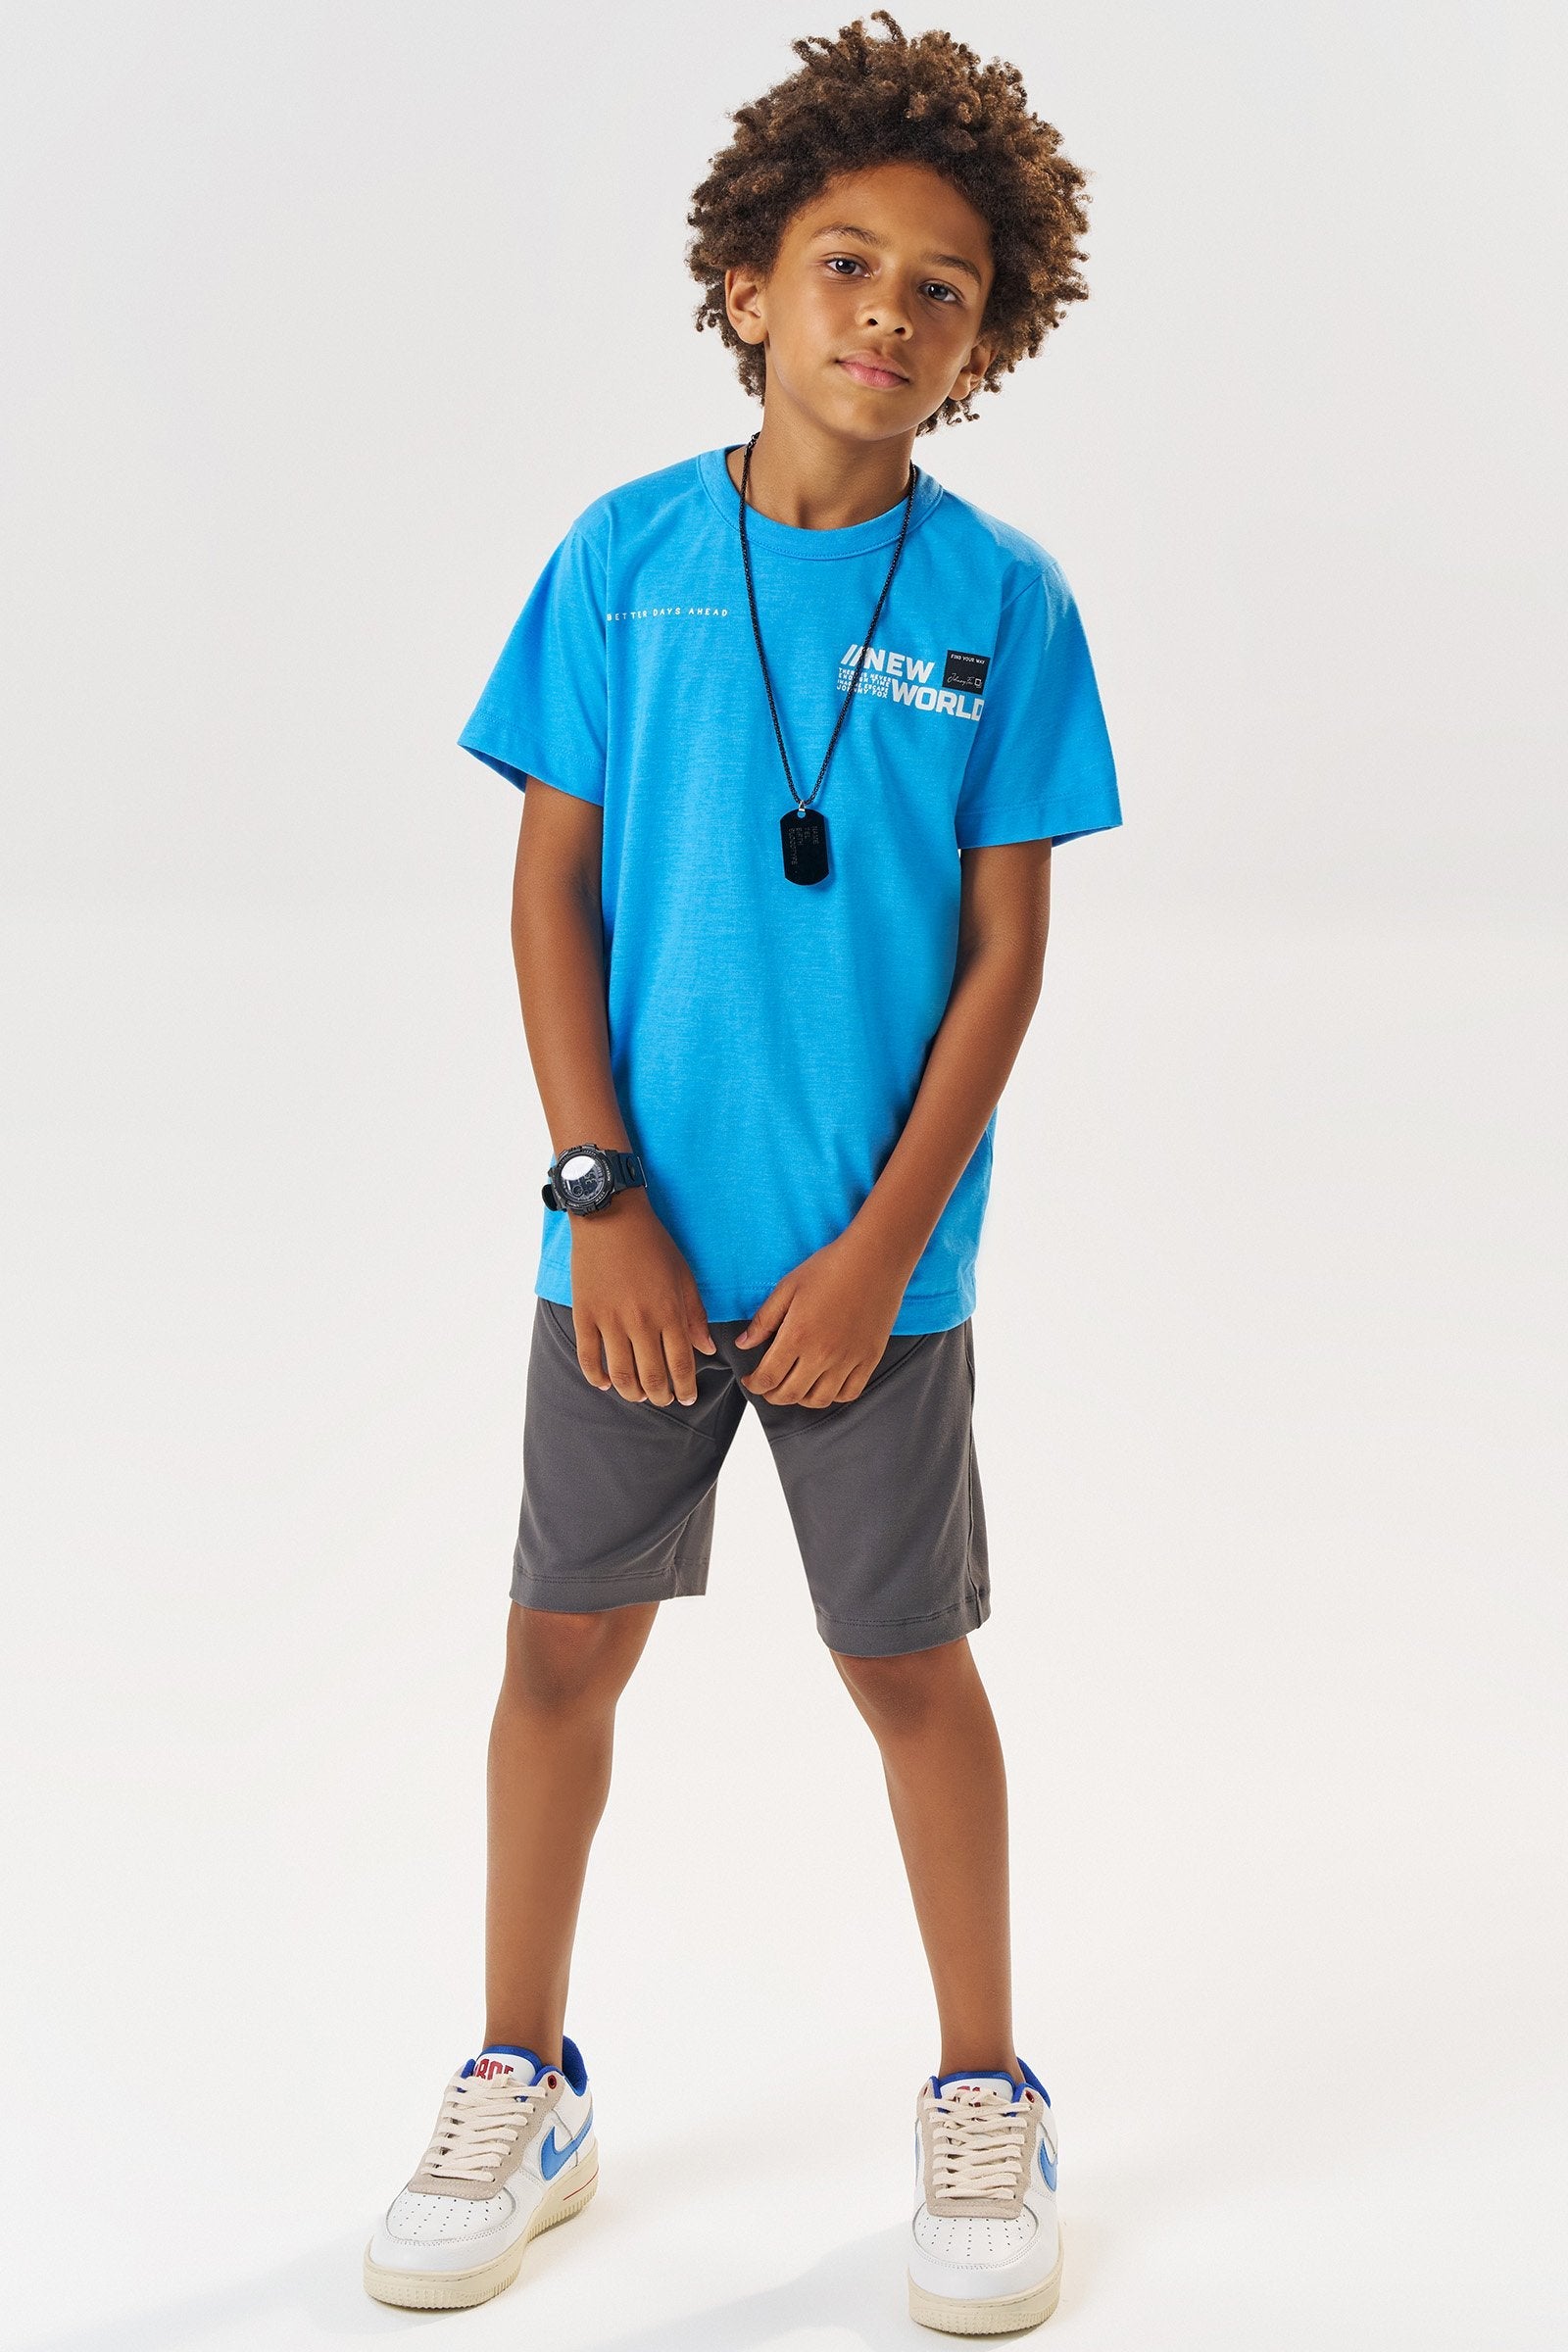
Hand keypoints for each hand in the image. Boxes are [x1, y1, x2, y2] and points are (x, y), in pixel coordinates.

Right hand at [568, 1192, 715, 1405]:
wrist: (612, 1218)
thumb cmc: (654, 1245)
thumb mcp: (684, 1277)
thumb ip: (695, 1316)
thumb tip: (706, 1349)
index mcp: (669, 1313)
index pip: (680, 1365)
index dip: (685, 1388)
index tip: (686, 1398)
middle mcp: (640, 1322)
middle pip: (651, 1376)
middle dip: (660, 1396)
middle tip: (663, 1399)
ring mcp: (610, 1320)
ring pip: (620, 1374)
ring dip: (631, 1392)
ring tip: (637, 1395)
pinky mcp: (585, 1314)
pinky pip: (588, 1356)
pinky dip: (595, 1376)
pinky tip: (604, 1383)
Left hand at [736, 1224, 911, 1408]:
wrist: (875, 1259)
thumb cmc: (829, 1267)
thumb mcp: (788, 1287)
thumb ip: (764, 1320)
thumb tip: (743, 1344)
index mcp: (797, 1335)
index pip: (768, 1378)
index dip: (754, 1384)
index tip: (751, 1380)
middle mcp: (822, 1354)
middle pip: (789, 1394)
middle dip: (772, 1394)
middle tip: (768, 1385)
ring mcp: (848, 1360)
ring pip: (819, 1400)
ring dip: (801, 1398)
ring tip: (796, 1385)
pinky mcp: (869, 1359)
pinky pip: (849, 1392)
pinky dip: (834, 1395)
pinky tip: (826, 1382)